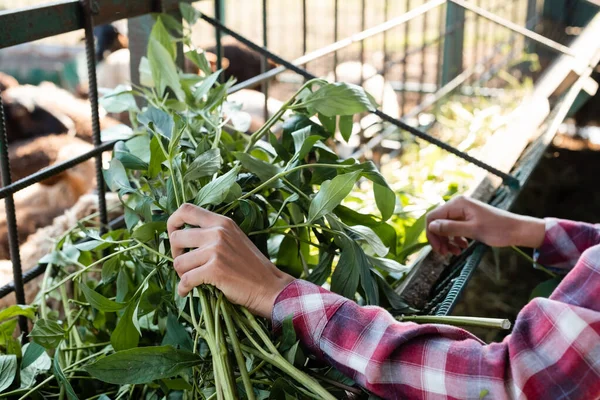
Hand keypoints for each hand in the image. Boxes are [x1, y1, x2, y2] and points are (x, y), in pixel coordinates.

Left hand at [167, 204, 294, 318]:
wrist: (270, 287)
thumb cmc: (252, 267)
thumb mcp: (234, 239)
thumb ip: (213, 233)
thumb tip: (182, 237)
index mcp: (222, 221)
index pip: (186, 209)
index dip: (173, 222)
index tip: (174, 236)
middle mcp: (218, 232)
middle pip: (176, 237)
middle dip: (175, 254)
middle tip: (185, 264)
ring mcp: (216, 250)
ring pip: (178, 262)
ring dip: (181, 274)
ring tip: (191, 280)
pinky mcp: (215, 269)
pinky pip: (185, 279)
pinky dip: (183, 288)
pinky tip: (187, 291)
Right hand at [426, 195, 544, 254]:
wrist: (517, 230)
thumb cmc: (498, 229)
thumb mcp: (473, 230)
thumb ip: (451, 228)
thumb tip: (431, 227)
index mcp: (457, 204)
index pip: (432, 217)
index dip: (431, 234)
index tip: (438, 249)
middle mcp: (457, 205)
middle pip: (437, 222)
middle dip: (439, 239)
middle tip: (445, 254)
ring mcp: (462, 212)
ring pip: (444, 227)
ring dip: (447, 241)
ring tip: (455, 252)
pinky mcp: (467, 218)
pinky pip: (454, 229)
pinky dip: (455, 239)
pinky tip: (462, 247)